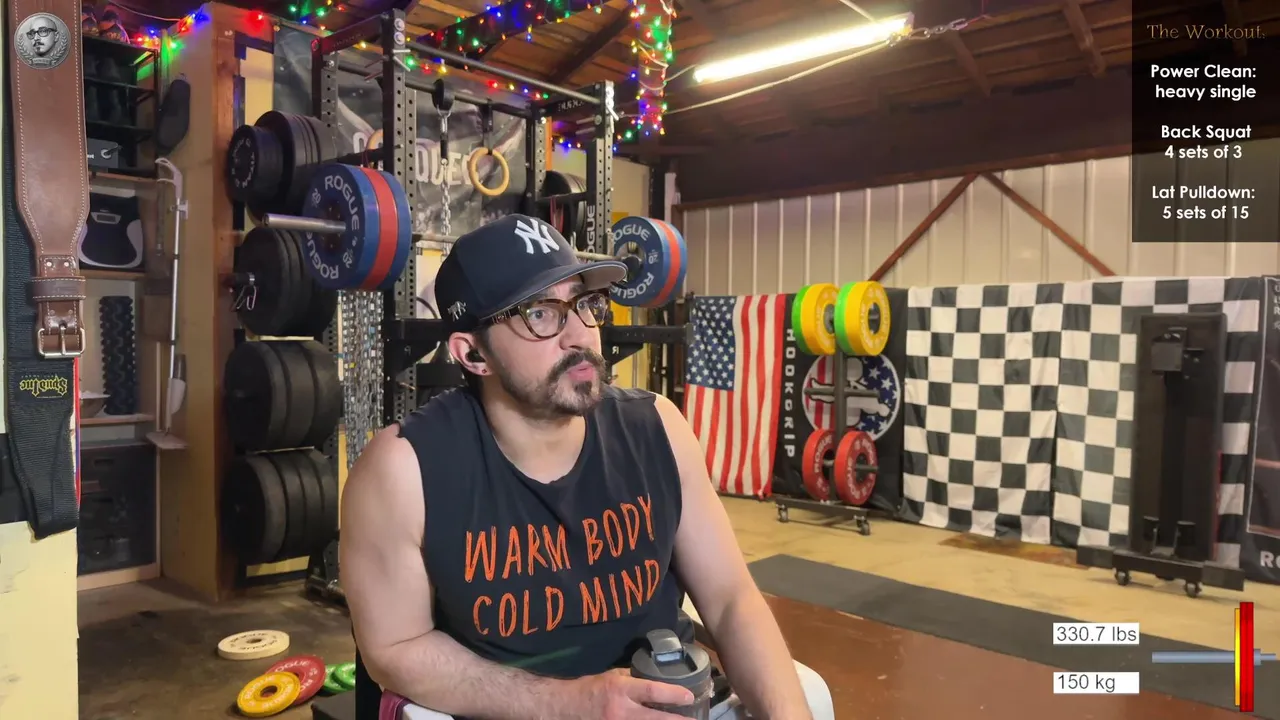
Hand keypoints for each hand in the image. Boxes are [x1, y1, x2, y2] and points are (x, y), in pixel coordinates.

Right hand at [560, 668, 695, 719]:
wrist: (565, 708)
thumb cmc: (589, 689)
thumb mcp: (610, 677)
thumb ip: (632, 678)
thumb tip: (652, 678)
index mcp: (620, 690)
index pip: (651, 691)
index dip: (672, 694)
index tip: (688, 696)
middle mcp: (621, 711)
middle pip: (654, 719)